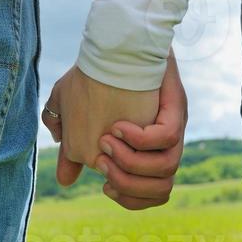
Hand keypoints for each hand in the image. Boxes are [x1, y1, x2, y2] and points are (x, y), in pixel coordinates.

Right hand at [43, 56, 186, 209]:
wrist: (115, 42)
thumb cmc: (93, 79)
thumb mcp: (74, 117)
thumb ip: (72, 151)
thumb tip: (66, 179)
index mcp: (148, 154)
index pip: (150, 197)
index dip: (128, 198)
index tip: (105, 184)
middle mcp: (164, 146)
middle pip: (162, 190)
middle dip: (130, 184)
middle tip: (104, 162)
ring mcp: (172, 128)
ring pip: (168, 167)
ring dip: (134, 162)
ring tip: (108, 142)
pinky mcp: (175, 109)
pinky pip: (168, 137)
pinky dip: (143, 139)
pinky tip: (120, 126)